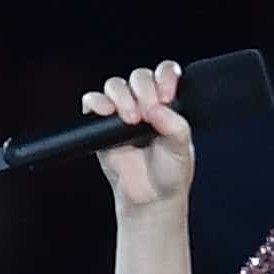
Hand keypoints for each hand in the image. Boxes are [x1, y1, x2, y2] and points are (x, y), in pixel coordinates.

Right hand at [84, 60, 193, 217]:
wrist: (151, 199)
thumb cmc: (170, 173)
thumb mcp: (181, 148)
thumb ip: (175, 126)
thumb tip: (157, 109)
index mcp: (167, 103)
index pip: (165, 74)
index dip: (165, 77)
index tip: (167, 96)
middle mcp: (144, 103)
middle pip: (139, 77)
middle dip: (144, 90)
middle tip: (149, 112)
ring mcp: (121, 112)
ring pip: (115, 85)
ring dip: (122, 97)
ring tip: (131, 120)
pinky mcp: (100, 126)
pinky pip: (92, 102)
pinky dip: (97, 103)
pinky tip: (107, 112)